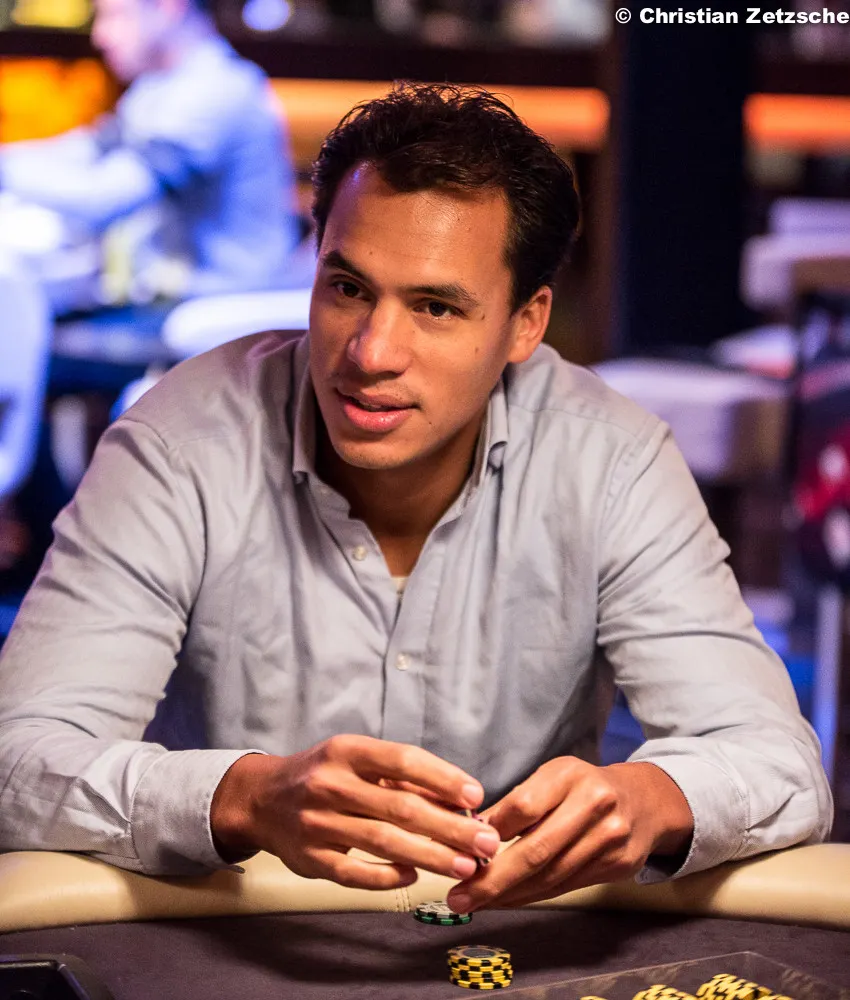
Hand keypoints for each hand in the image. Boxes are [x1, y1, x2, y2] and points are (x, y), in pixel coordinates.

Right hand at [209, 734, 501, 889]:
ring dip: (431, 855)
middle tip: (486, 841)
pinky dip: (388, 876)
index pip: (403, 760)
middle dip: (450, 826)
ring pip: (383, 842)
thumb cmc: (323, 775)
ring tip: (466, 865)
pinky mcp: (310, 859)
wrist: (261, 799)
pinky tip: (415, 876)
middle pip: (400, 807)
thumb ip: (399, 777)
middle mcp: (330, 784)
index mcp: (346, 751)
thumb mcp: (354, 759)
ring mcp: (318, 824)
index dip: (443, 778)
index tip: (476, 796)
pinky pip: (355, 873)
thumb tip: (457, 800)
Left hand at [446, 758, 693, 910]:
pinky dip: (532, 895)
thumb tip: (472, 831)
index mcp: (570, 775)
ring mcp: (610, 838)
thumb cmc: (584, 787)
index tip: (461, 848)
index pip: (524, 806)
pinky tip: (508, 900)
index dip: (491, 831)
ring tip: (476, 902)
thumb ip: (519, 801)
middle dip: (493, 878)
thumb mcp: (553, 777)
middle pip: (536, 850)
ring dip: (509, 894)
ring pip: (550, 876)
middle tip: (459, 895)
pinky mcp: (619, 866)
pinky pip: (566, 886)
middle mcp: (594, 804)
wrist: (645, 802)